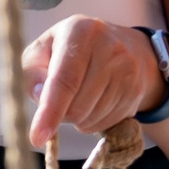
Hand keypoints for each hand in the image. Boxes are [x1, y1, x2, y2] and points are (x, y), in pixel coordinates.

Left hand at [22, 18, 162, 148]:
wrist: (122, 45)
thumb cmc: (69, 49)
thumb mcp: (42, 50)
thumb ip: (32, 72)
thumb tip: (40, 97)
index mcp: (80, 31)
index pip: (65, 80)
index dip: (50, 111)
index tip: (37, 137)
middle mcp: (109, 47)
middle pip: (77, 107)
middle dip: (61, 114)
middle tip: (60, 99)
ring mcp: (127, 69)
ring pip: (91, 118)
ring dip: (77, 118)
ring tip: (78, 95)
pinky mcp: (136, 89)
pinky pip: (106, 123)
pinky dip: (92, 121)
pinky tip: (93, 102)